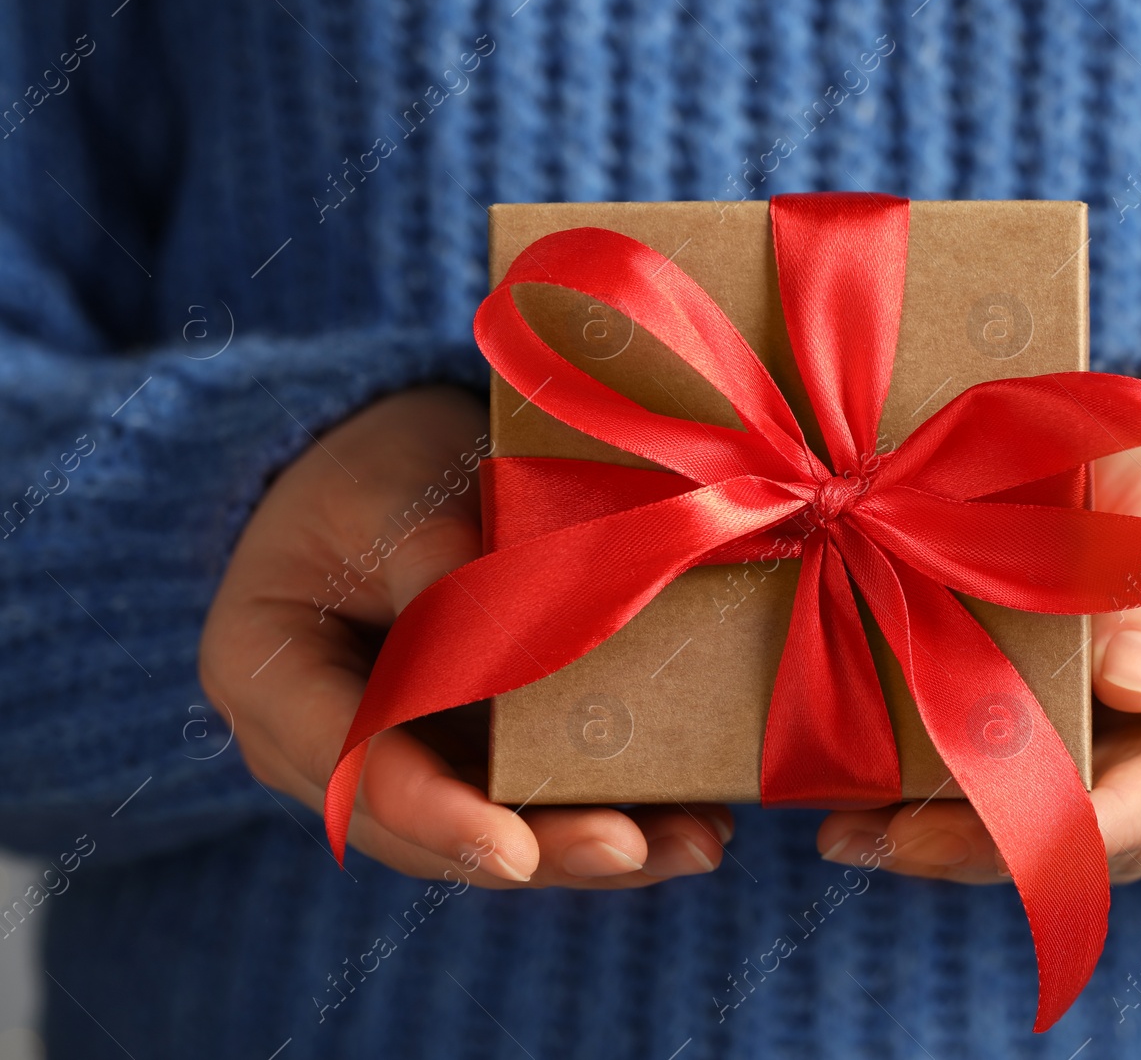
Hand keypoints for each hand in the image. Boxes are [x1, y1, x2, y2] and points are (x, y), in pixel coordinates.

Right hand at [200, 386, 731, 888]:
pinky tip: (695, 816)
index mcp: (268, 675)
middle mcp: (327, 747)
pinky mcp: (473, 756)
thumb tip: (518, 626)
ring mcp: (404, 760)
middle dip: (539, 850)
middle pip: (432, 828)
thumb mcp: (392, 487)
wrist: (391, 468)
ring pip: (495, 829)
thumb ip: (437, 552)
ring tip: (694, 843)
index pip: (349, 769)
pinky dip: (613, 808)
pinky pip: (536, 799)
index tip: (514, 851)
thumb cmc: (374, 467)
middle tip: (633, 851)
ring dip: (594, 847)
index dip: (436, 816)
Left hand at [817, 383, 1140, 882]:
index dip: (1092, 818)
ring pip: (1081, 845)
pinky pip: (1056, 811)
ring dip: (967, 842)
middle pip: (1127, 836)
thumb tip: (1128, 688)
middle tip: (878, 838)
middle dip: (998, 845)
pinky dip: (974, 810)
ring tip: (854, 834)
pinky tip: (881, 810)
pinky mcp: (1136, 777)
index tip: (993, 832)